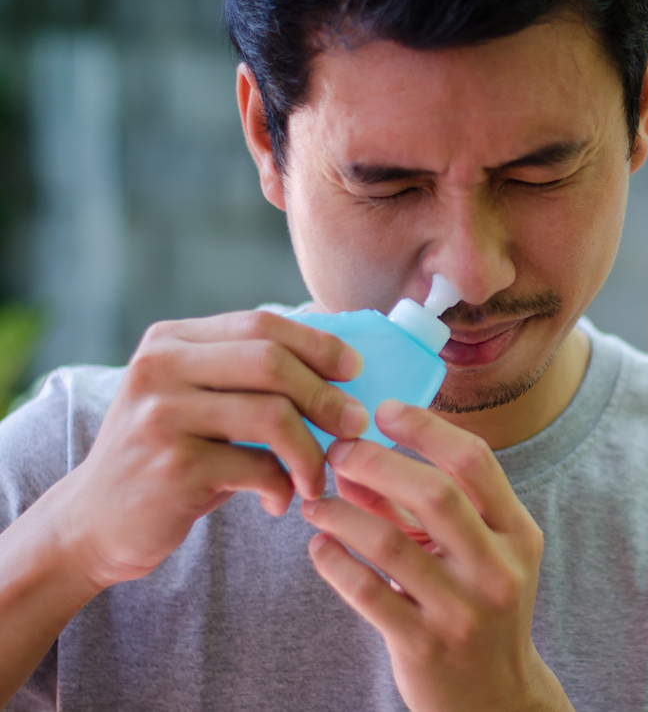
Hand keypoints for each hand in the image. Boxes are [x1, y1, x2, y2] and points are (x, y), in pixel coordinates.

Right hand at [51, 310, 368, 589]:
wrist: (94, 523)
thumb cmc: (172, 455)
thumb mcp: (199, 399)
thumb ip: (247, 370)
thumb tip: (336, 341)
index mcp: (170, 340)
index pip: (260, 323)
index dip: (318, 344)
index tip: (355, 370)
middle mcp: (160, 367)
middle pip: (272, 361)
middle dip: (327, 395)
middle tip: (354, 425)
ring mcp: (163, 416)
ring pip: (273, 415)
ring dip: (312, 451)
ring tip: (318, 476)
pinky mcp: (173, 467)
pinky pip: (258, 467)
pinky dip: (283, 487)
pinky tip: (280, 501)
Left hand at [302, 400, 572, 711]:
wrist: (494, 699)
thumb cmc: (480, 609)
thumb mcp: (473, 554)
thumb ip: (423, 507)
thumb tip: (358, 460)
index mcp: (517, 534)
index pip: (475, 462)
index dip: (426, 428)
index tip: (386, 410)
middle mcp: (497, 569)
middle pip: (436, 494)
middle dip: (377, 462)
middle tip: (339, 451)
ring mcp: (462, 610)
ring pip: (390, 544)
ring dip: (342, 512)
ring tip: (316, 502)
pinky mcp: (423, 646)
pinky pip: (366, 592)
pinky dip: (334, 561)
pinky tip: (319, 546)